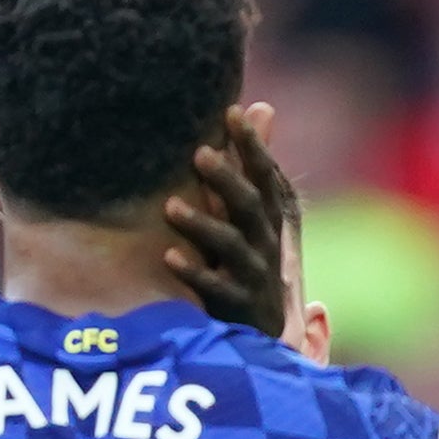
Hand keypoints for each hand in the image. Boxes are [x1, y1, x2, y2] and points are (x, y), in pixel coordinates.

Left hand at [162, 102, 295, 336]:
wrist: (260, 331)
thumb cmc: (248, 258)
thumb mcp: (253, 212)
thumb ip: (251, 164)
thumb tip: (263, 107)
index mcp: (269, 217)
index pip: (266, 175)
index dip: (253, 145)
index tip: (233, 112)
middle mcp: (266, 242)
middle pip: (250, 206)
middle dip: (227, 179)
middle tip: (199, 153)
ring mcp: (253, 275)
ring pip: (231, 245)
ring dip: (202, 224)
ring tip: (171, 206)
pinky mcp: (236, 305)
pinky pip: (214, 287)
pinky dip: (193, 272)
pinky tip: (169, 257)